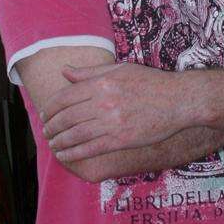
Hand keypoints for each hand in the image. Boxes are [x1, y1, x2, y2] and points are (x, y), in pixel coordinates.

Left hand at [41, 62, 193, 161]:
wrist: (178, 100)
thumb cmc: (150, 82)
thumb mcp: (121, 69)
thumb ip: (91, 71)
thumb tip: (66, 71)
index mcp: (102, 81)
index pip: (65, 96)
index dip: (50, 108)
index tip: (45, 114)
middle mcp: (104, 101)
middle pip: (67, 116)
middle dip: (51, 126)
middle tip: (46, 132)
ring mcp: (112, 121)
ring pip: (75, 134)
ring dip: (59, 142)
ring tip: (53, 144)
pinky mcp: (121, 139)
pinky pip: (90, 148)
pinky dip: (73, 153)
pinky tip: (66, 155)